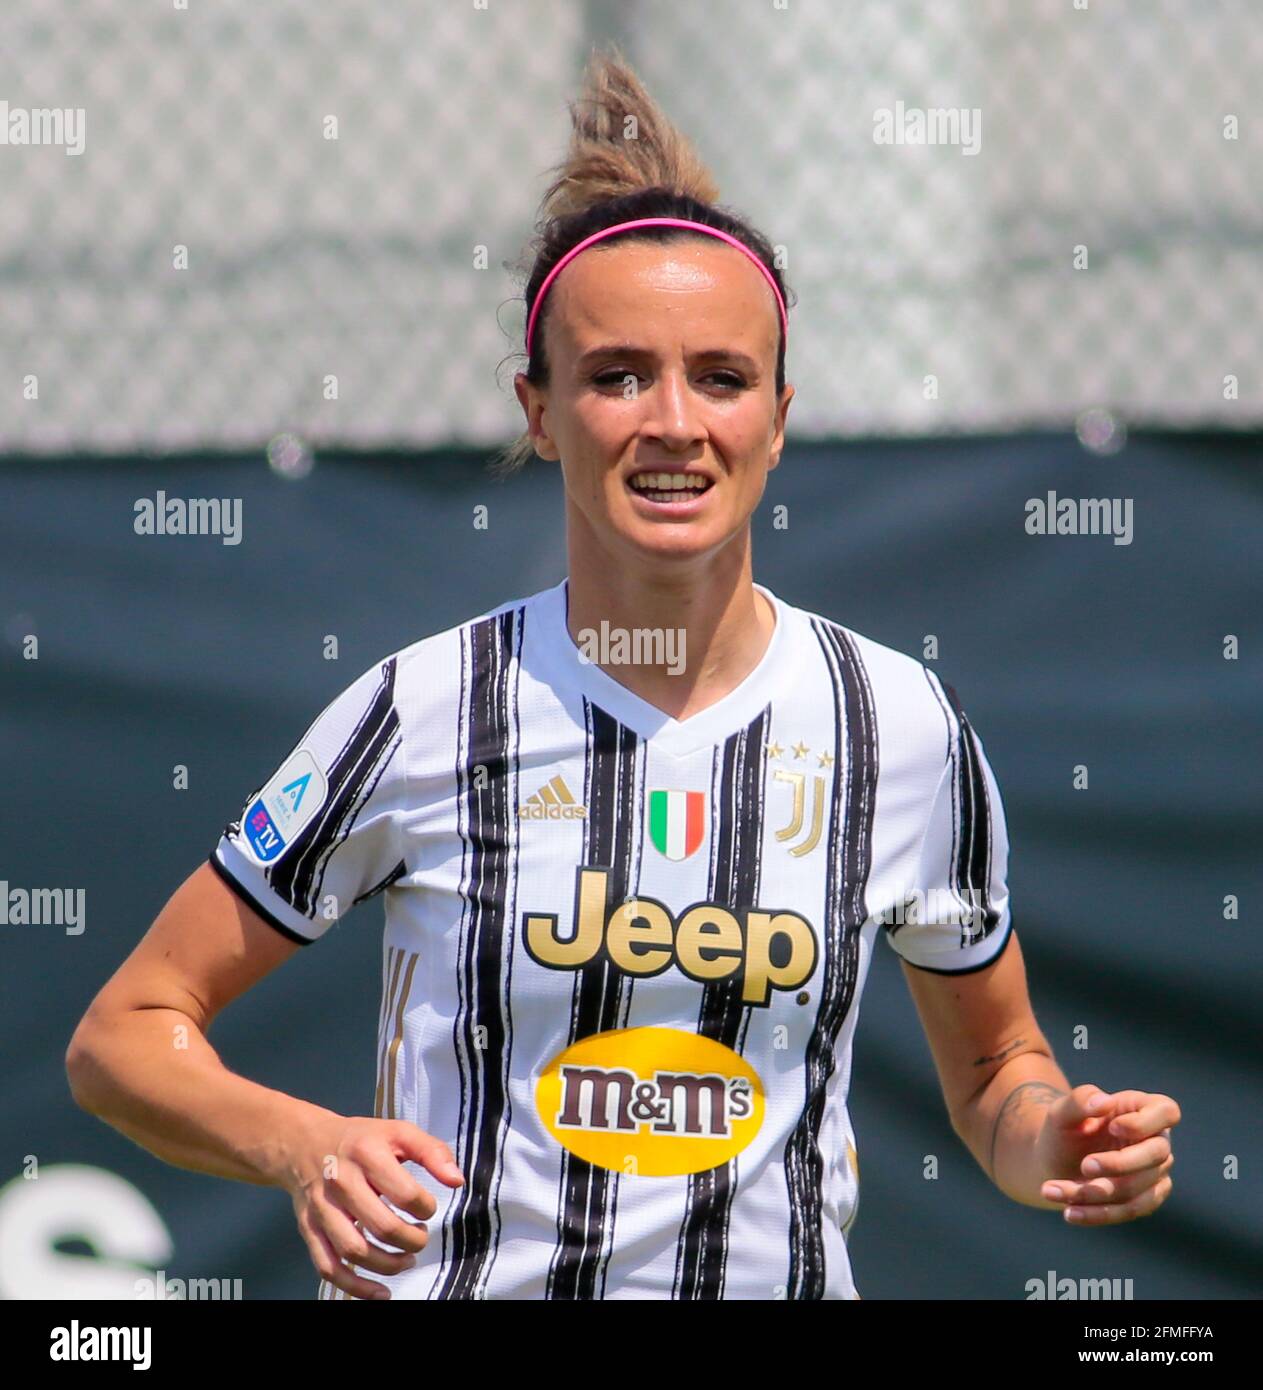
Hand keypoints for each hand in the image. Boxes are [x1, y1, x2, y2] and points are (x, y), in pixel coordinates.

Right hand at [283, 1113, 464, 1298]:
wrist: (305, 1144)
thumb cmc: (361, 1140)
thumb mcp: (399, 1132)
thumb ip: (433, 1152)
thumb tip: (457, 1181)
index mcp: (367, 1153)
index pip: (404, 1193)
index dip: (425, 1208)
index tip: (428, 1209)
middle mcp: (341, 1181)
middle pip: (381, 1226)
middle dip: (411, 1240)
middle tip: (421, 1238)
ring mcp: (322, 1208)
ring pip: (354, 1251)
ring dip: (388, 1265)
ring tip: (406, 1260)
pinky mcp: (309, 1229)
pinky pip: (329, 1267)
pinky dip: (355, 1286)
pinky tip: (379, 1292)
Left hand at [1035, 1084, 1178, 1225]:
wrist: (1053, 1161)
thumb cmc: (1062, 1129)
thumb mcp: (1061, 1111)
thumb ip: (1080, 1100)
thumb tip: (1104, 1102)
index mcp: (1140, 1109)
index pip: (1167, 1111)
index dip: (1145, 1122)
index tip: (1113, 1127)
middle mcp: (1155, 1140)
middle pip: (1157, 1155)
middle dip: (1119, 1164)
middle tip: (1084, 1165)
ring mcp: (1155, 1172)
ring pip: (1137, 1188)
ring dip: (1096, 1192)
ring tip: (1053, 1190)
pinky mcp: (1146, 1199)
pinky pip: (1129, 1211)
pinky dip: (1097, 1213)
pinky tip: (1070, 1212)